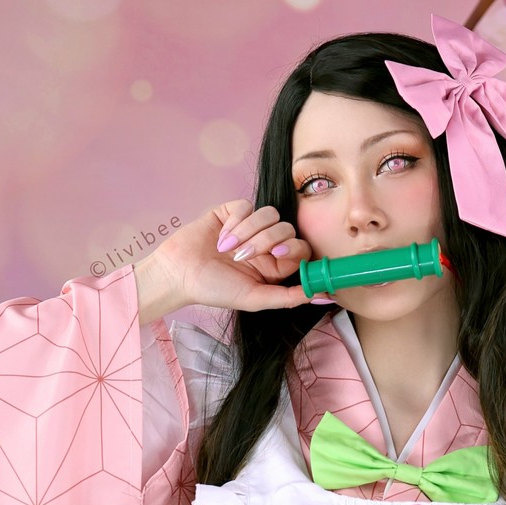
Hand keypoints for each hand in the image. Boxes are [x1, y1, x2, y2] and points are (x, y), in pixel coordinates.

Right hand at [135, 198, 312, 324]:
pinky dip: (235, 222)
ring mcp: (250, 226)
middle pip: (287, 228)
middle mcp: (265, 244)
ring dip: (248, 233)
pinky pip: (246, 206)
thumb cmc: (215, 289)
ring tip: (228, 250)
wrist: (179, 273)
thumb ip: (290, 297)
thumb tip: (326, 296)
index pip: (301, 248)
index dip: (295, 248)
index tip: (279, 254)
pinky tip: (220, 238)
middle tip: (246, 256)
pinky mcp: (232, 211)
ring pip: (269, 214)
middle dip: (266, 241)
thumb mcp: (255, 298)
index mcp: (274, 265)